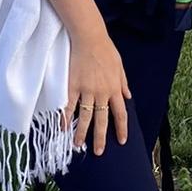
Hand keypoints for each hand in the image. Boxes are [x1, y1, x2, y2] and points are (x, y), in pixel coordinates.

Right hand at [64, 25, 130, 154]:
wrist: (89, 38)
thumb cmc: (106, 50)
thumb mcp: (120, 66)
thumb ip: (123, 82)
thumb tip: (128, 96)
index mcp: (115, 88)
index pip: (120, 114)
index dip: (121, 128)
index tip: (122, 141)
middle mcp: (102, 93)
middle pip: (102, 120)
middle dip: (101, 138)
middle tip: (99, 152)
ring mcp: (86, 90)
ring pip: (85, 116)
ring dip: (81, 132)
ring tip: (78, 145)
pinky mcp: (72, 85)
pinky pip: (69, 105)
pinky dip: (65, 117)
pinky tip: (63, 128)